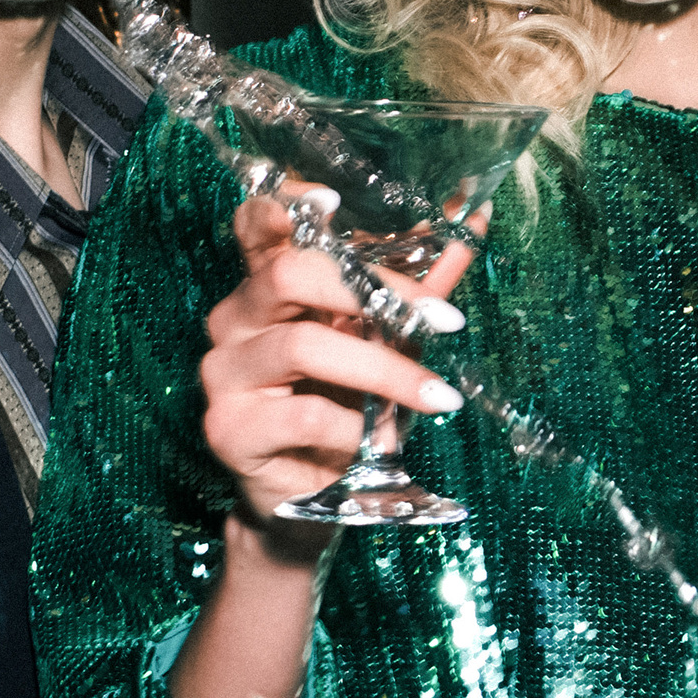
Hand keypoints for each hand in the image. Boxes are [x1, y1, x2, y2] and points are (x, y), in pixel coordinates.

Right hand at [198, 185, 479, 533]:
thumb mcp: (387, 339)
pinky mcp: (229, 429)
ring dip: (384, 371)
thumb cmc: (346, 406)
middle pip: (289, 273)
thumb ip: (418, 284)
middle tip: (447, 321)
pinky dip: (355, 428)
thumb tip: (472, 219)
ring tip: (438, 398)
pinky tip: (384, 442)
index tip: (334, 200)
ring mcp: (225, 374)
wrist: (312, 498)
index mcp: (266, 287)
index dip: (286, 204)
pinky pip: (303, 415)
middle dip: (377, 291)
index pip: (257, 224)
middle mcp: (235, 319)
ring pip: (303, 345)